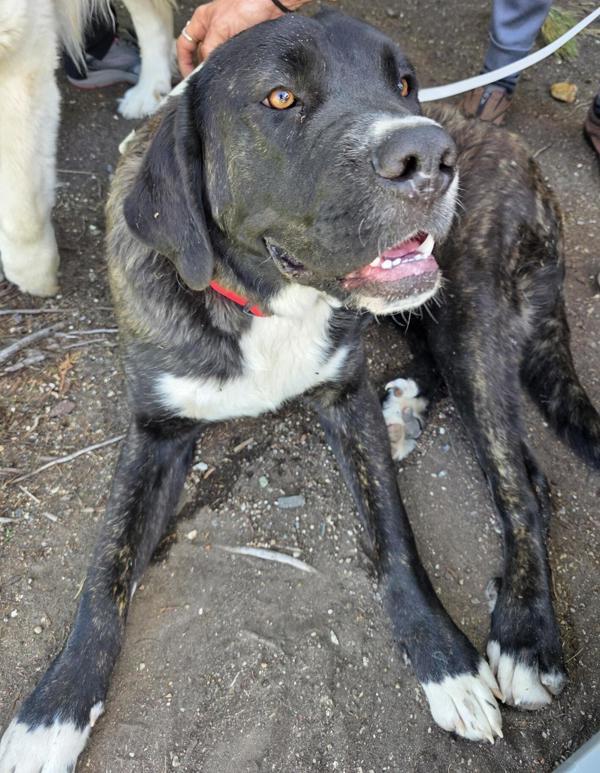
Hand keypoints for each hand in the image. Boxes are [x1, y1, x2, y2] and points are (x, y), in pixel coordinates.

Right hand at [177, 0, 309, 76]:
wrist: (273, 5)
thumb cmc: (248, 4)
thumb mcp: (220, 27)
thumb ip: (209, 48)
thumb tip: (205, 68)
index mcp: (202, 20)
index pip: (185, 45)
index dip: (184, 62)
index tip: (189, 78)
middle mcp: (212, 29)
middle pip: (200, 54)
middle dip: (202, 67)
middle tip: (205, 82)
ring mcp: (226, 37)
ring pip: (215, 58)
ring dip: (216, 68)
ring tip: (218, 79)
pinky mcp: (239, 44)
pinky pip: (230, 60)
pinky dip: (229, 67)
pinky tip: (231, 74)